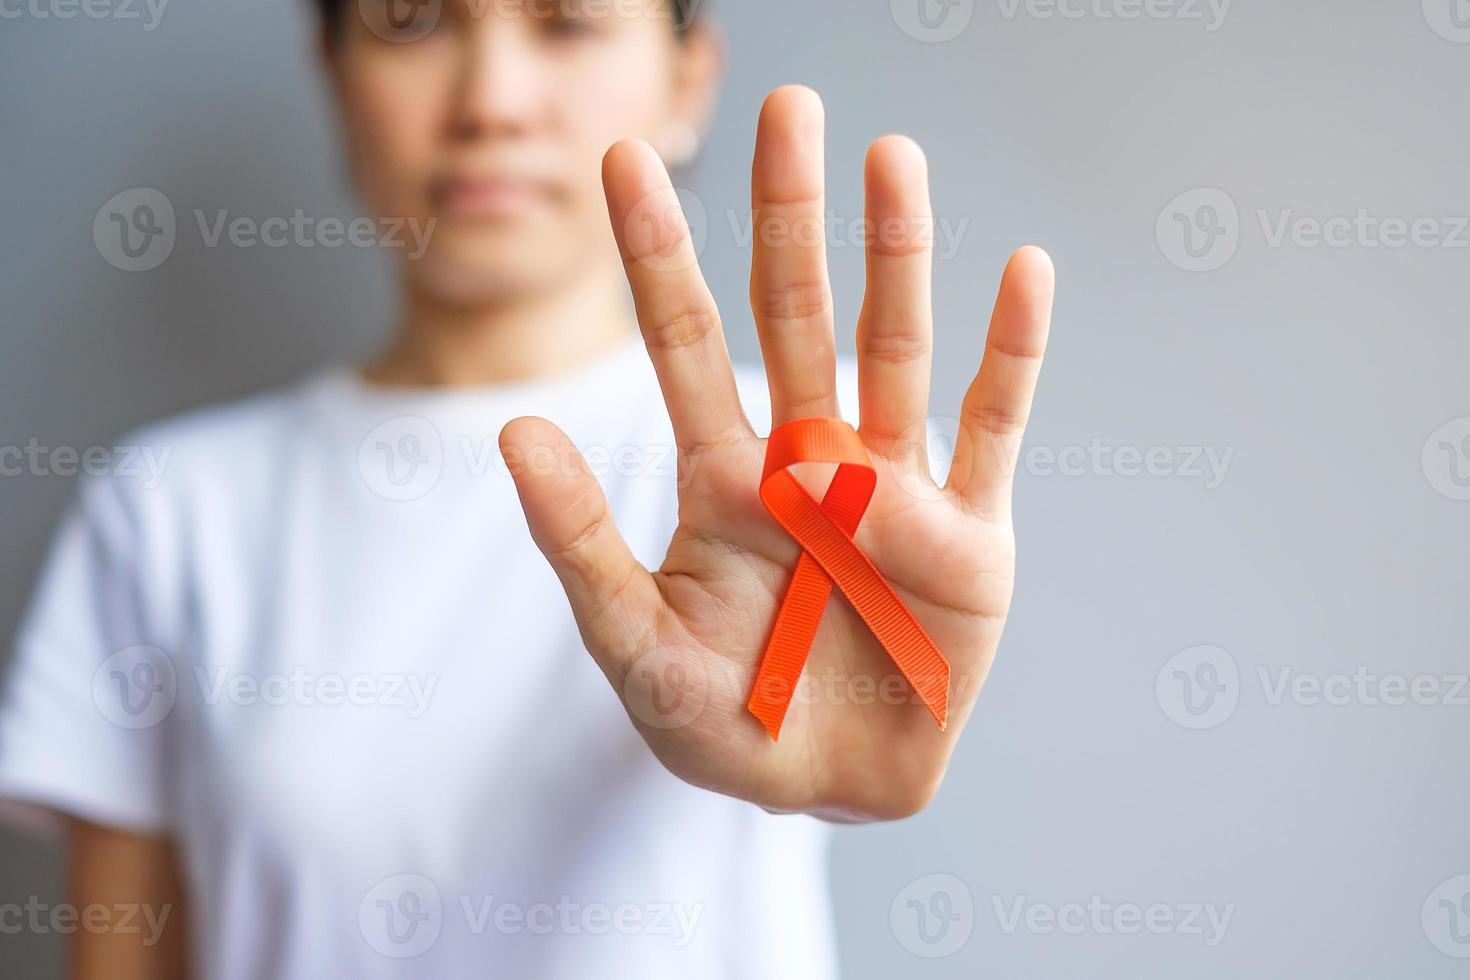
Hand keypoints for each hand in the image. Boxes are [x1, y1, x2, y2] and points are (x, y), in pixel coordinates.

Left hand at [499, 85, 1053, 821]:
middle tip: (787, 109)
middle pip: (796, 318)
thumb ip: (580, 547)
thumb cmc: (729, 724)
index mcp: (725, 479)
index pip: (681, 345)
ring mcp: (896, 487)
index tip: (625, 161)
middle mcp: (811, 459)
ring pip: (896, 350)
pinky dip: (1011, 354)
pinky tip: (1020, 271)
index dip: (655, 256)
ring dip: (897, 256)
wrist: (833, 790)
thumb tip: (515, 434)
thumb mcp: (636, 649)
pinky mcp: (972, 536)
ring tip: (891, 156)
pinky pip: (993, 430)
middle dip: (788, 217)